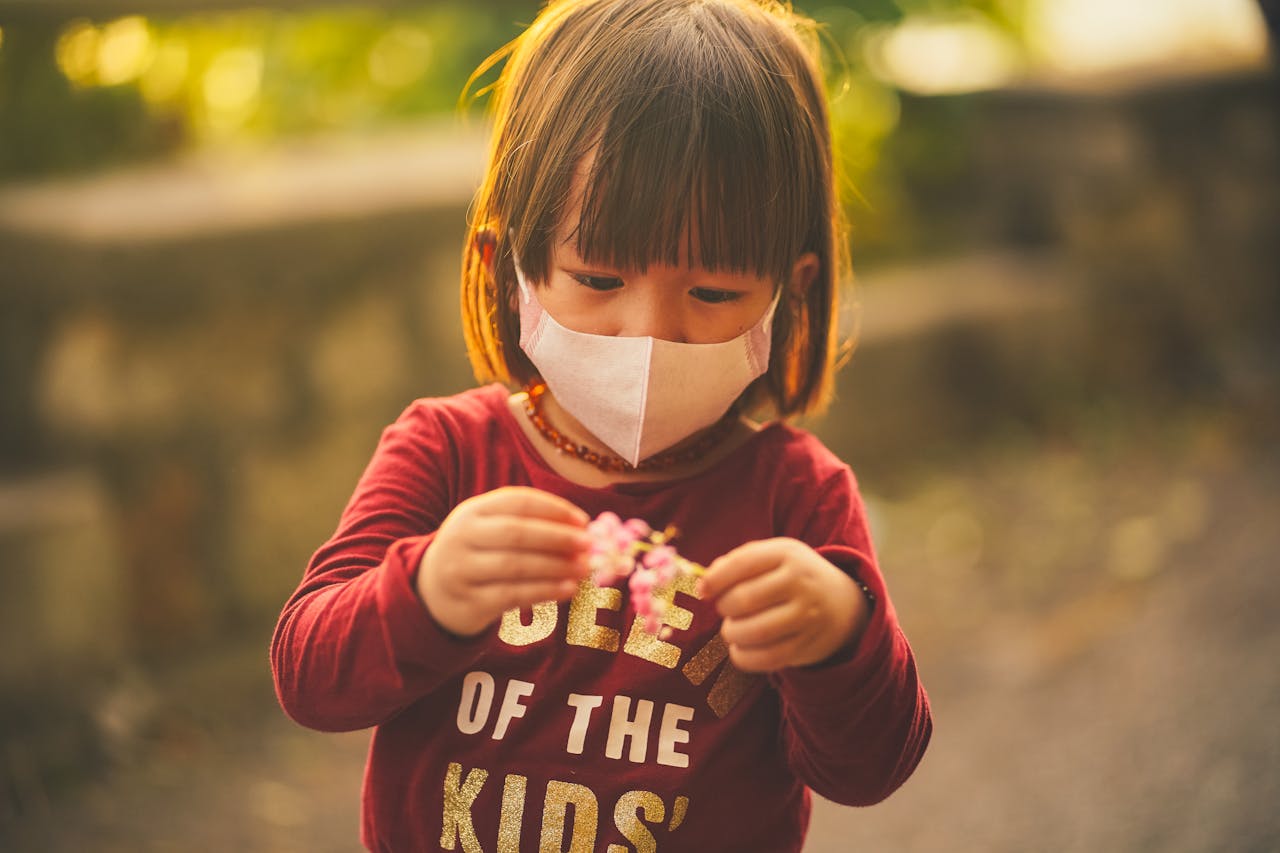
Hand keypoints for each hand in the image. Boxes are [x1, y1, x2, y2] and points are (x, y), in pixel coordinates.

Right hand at [418, 487, 590, 636]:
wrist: (431, 593)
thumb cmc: (478, 554)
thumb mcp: (490, 529)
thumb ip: (529, 525)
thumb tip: (583, 531)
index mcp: (472, 511)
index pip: (518, 502)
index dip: (554, 509)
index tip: (583, 521)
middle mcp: (462, 537)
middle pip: (516, 533)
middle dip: (558, 538)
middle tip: (588, 545)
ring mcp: (461, 571)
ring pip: (515, 566)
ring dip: (556, 566)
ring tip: (584, 568)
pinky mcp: (468, 603)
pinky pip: (512, 595)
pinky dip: (545, 591)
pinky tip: (568, 588)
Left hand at [698, 538, 869, 672]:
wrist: (843, 603)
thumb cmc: (793, 576)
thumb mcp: (774, 556)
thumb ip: (738, 562)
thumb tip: (704, 584)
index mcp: (788, 554)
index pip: (743, 563)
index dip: (715, 579)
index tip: (704, 590)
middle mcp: (800, 583)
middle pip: (744, 599)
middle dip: (724, 608)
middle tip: (725, 609)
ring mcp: (806, 616)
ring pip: (754, 632)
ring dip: (731, 633)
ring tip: (732, 629)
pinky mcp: (806, 646)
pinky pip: (766, 658)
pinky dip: (744, 657)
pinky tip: (740, 648)